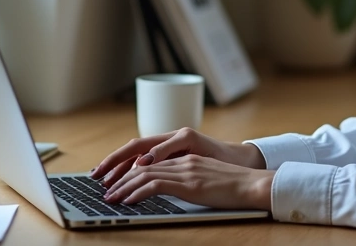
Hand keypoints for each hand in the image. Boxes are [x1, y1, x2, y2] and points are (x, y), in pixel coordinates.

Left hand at [103, 153, 274, 209]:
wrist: (253, 184)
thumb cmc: (233, 185)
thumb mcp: (204, 178)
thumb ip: (185, 178)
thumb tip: (166, 188)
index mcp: (184, 156)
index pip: (147, 156)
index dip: (126, 165)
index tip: (111, 176)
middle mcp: (181, 159)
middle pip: (140, 161)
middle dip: (117, 174)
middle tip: (102, 186)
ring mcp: (185, 169)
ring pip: (144, 172)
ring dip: (123, 186)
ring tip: (109, 197)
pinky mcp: (189, 182)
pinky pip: (156, 184)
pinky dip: (138, 192)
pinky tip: (128, 200)